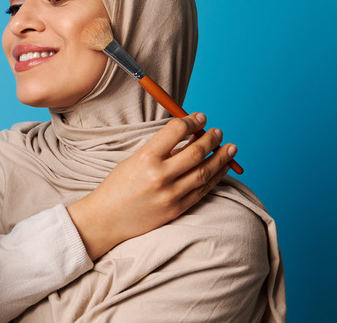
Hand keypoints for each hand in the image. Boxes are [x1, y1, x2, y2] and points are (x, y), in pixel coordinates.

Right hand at [67, 113, 236, 259]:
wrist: (107, 219)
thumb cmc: (117, 186)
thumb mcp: (133, 160)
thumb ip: (160, 150)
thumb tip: (188, 135)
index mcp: (145, 158)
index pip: (176, 131)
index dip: (192, 121)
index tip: (200, 117)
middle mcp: (160, 175)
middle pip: (196, 151)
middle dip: (211, 138)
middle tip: (217, 132)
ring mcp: (170, 194)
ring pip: (205, 171)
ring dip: (221, 157)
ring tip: (230, 147)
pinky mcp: (177, 209)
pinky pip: (203, 190)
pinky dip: (216, 177)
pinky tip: (222, 168)